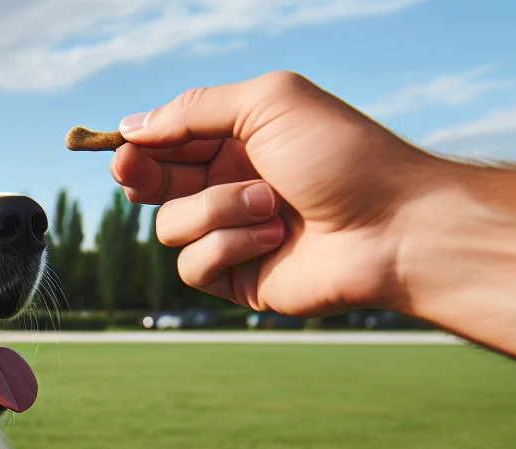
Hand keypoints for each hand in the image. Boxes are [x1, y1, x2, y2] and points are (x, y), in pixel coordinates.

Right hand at [111, 71, 437, 314]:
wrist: (394, 226)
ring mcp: (232, 234)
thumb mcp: (267, 104)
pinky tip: (274, 238)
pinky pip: (192, 264)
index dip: (139, 143)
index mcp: (240, 140)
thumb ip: (196, 110)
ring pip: (170, 226)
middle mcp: (231, 185)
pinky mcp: (237, 278)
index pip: (169, 140)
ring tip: (272, 204)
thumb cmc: (342, 155)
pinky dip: (228, 246)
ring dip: (215, 210)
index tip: (121, 146)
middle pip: (153, 184)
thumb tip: (132, 126)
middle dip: (141, 176)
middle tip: (131, 171)